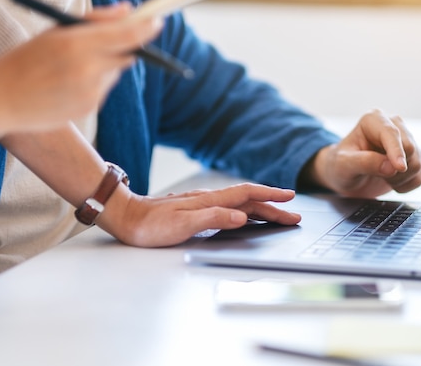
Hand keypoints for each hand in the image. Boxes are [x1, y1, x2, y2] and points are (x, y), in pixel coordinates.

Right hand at [0, 2, 162, 132]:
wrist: (0, 99)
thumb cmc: (26, 59)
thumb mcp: (55, 32)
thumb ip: (95, 20)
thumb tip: (128, 11)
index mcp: (76, 45)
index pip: (125, 36)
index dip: (146, 29)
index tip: (158, 22)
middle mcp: (87, 70)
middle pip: (126, 56)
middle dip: (123, 49)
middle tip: (107, 45)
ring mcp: (90, 93)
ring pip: (114, 74)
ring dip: (104, 68)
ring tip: (71, 69)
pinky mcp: (89, 109)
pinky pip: (103, 91)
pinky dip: (94, 85)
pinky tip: (67, 86)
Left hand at [98, 183, 300, 246]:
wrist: (126, 217)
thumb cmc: (150, 225)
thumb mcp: (182, 225)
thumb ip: (212, 219)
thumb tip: (242, 216)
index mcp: (209, 200)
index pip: (247, 194)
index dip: (270, 196)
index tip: (290, 199)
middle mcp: (209, 198)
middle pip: (248, 199)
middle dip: (273, 205)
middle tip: (293, 214)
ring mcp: (203, 202)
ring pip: (239, 202)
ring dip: (261, 207)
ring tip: (278, 213)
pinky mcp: (197, 209)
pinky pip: (229, 206)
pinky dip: (245, 209)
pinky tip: (245, 215)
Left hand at [300, 109, 420, 197]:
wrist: (345, 176)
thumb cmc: (339, 165)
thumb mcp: (344, 164)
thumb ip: (364, 163)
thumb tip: (391, 167)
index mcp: (373, 120)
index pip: (391, 133)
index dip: (396, 151)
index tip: (399, 167)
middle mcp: (393, 125)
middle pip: (410, 148)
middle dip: (394, 169)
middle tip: (376, 174)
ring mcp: (406, 140)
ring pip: (417, 163)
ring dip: (398, 178)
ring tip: (380, 176)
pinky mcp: (414, 157)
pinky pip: (419, 176)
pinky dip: (405, 185)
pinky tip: (390, 181)